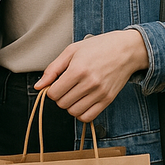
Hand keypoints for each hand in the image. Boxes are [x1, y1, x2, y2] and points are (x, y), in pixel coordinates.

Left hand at [34, 29, 148, 121]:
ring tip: (74, 94)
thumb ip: (53, 69)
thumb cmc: (99, 47)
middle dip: (60, 97)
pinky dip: (81, 113)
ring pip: (74, 112)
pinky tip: (82, 102)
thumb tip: (38, 86)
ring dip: (70, 106)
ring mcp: (100, 93)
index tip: (57, 84)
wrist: (126, 50)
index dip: (51, 90)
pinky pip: (88, 117)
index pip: (54, 93)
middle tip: (66, 87)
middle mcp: (89, 83)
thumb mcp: (72, 51)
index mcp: (78, 69)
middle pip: (62, 104)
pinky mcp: (108, 100)